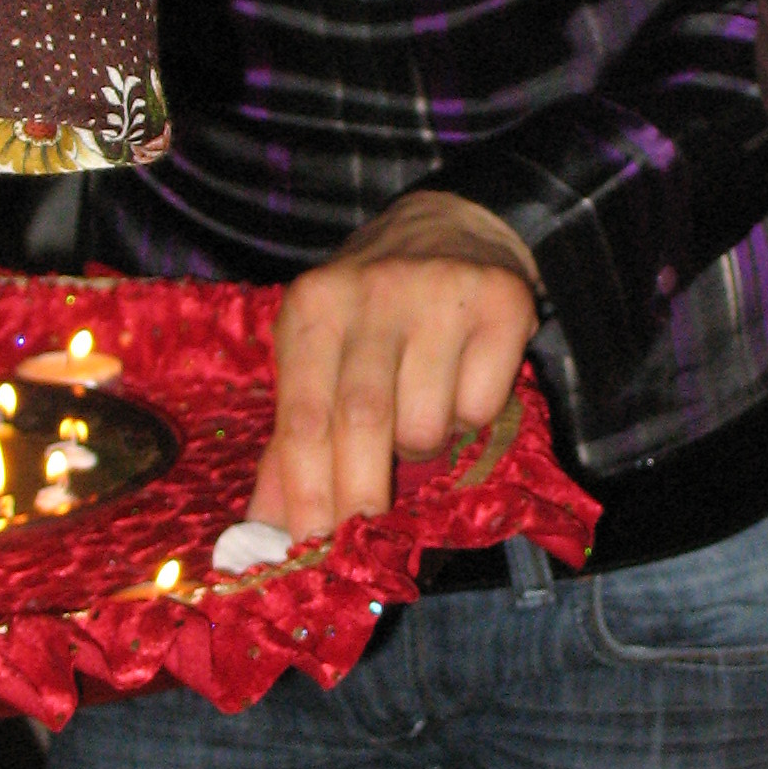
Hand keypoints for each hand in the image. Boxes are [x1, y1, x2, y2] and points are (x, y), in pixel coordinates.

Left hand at [249, 189, 540, 539]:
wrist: (454, 222)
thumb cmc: (374, 308)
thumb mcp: (320, 352)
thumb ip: (295, 436)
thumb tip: (265, 525)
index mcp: (312, 307)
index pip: (303, 417)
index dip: (305, 490)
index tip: (307, 546)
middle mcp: (371, 292)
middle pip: (362, 420)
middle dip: (360, 493)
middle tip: (363, 536)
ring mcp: (439, 294)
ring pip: (427, 421)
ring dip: (424, 445)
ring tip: (422, 414)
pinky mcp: (502, 303)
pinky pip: (482, 406)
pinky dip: (471, 420)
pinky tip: (462, 384)